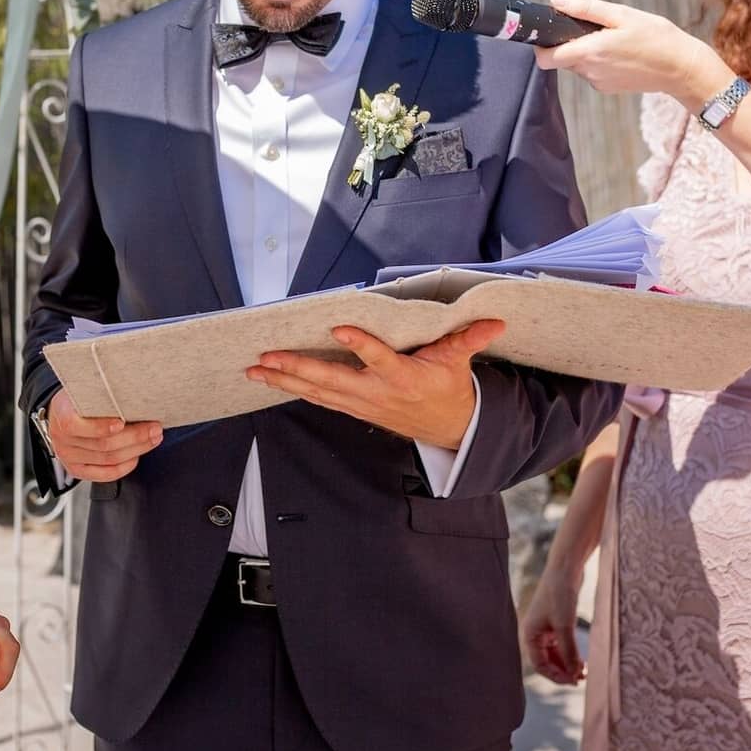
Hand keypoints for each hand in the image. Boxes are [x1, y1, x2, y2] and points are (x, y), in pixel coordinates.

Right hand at [44, 387, 162, 482]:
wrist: (61, 415)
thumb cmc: (77, 400)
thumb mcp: (82, 390)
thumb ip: (101, 393)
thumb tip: (131, 390)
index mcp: (61, 415)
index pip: (76, 425)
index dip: (100, 426)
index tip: (122, 422)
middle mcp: (62, 440)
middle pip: (102, 444)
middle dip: (134, 436)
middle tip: (154, 427)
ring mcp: (70, 458)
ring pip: (108, 459)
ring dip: (136, 449)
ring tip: (153, 438)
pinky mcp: (79, 471)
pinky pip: (106, 474)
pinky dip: (125, 466)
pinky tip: (137, 455)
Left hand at [246, 320, 505, 446]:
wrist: (447, 429)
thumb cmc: (448, 386)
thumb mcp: (460, 362)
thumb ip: (470, 339)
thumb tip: (496, 321)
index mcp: (403, 377)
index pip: (380, 359)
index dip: (360, 345)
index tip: (339, 329)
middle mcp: (376, 392)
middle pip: (332, 381)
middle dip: (297, 369)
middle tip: (266, 357)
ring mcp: (361, 403)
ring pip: (317, 392)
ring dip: (284, 381)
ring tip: (254, 370)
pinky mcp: (352, 408)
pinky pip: (318, 399)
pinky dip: (293, 389)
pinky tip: (270, 380)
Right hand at [519, 565, 586, 685]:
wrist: (565, 569)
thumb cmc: (560, 595)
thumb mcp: (565, 626)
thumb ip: (569, 651)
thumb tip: (574, 674)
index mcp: (530, 634)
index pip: (539, 665)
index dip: (556, 676)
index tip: (573, 681)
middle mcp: (535, 633)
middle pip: (546, 661)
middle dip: (563, 671)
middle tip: (581, 679)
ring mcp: (545, 628)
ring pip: (554, 655)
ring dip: (567, 664)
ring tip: (583, 672)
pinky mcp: (555, 623)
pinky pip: (560, 645)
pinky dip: (570, 654)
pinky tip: (582, 660)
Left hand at [535, 0, 729, 105]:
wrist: (682, 68)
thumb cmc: (657, 37)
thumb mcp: (622, 15)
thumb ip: (585, 8)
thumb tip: (555, 1)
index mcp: (590, 53)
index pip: (546, 59)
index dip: (542, 45)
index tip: (550, 31)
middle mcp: (590, 72)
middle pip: (561, 58)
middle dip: (568, 42)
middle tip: (592, 27)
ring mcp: (599, 83)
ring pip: (577, 64)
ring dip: (586, 50)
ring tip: (613, 39)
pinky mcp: (608, 88)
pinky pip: (593, 72)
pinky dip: (599, 60)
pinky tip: (621, 52)